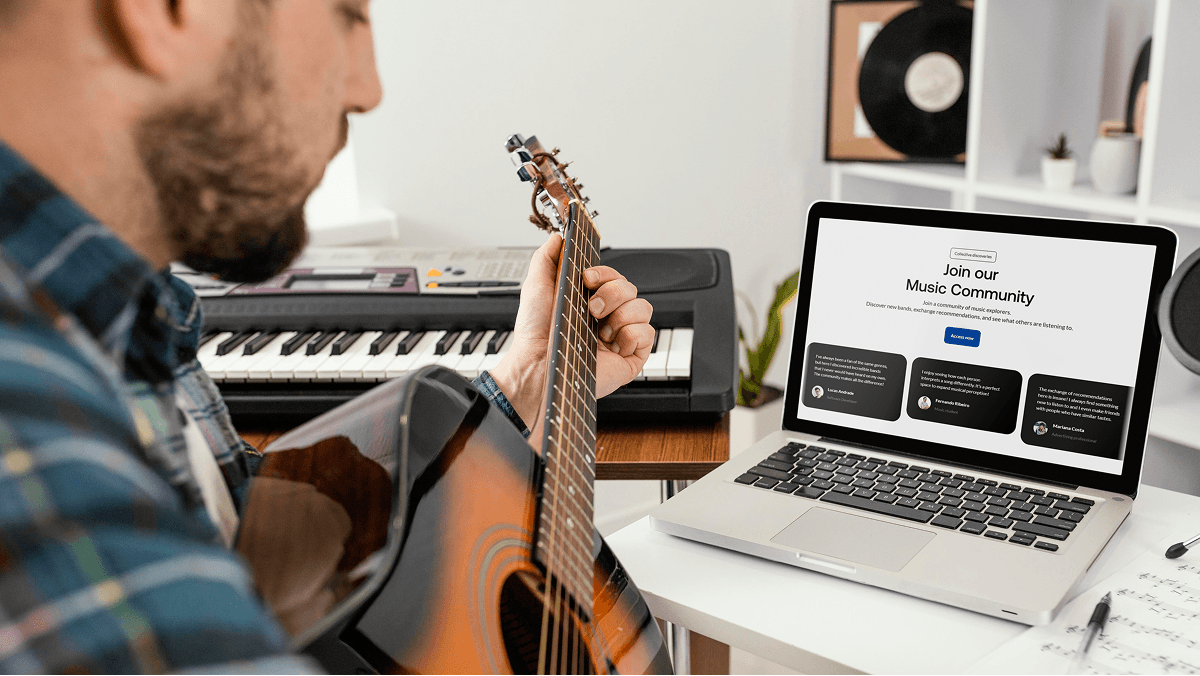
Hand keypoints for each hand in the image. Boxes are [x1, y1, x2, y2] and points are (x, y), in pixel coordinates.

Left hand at [489, 234, 654, 440]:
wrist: (539, 365)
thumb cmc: (536, 334)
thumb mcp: (536, 287)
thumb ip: (546, 259)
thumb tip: (558, 238)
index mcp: (589, 303)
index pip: (614, 277)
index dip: (606, 273)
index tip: (589, 278)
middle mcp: (607, 319)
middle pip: (631, 288)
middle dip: (612, 293)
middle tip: (591, 309)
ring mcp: (620, 338)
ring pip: (644, 308)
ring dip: (621, 314)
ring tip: (601, 330)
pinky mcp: (631, 358)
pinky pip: (648, 333)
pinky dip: (631, 335)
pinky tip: (612, 344)